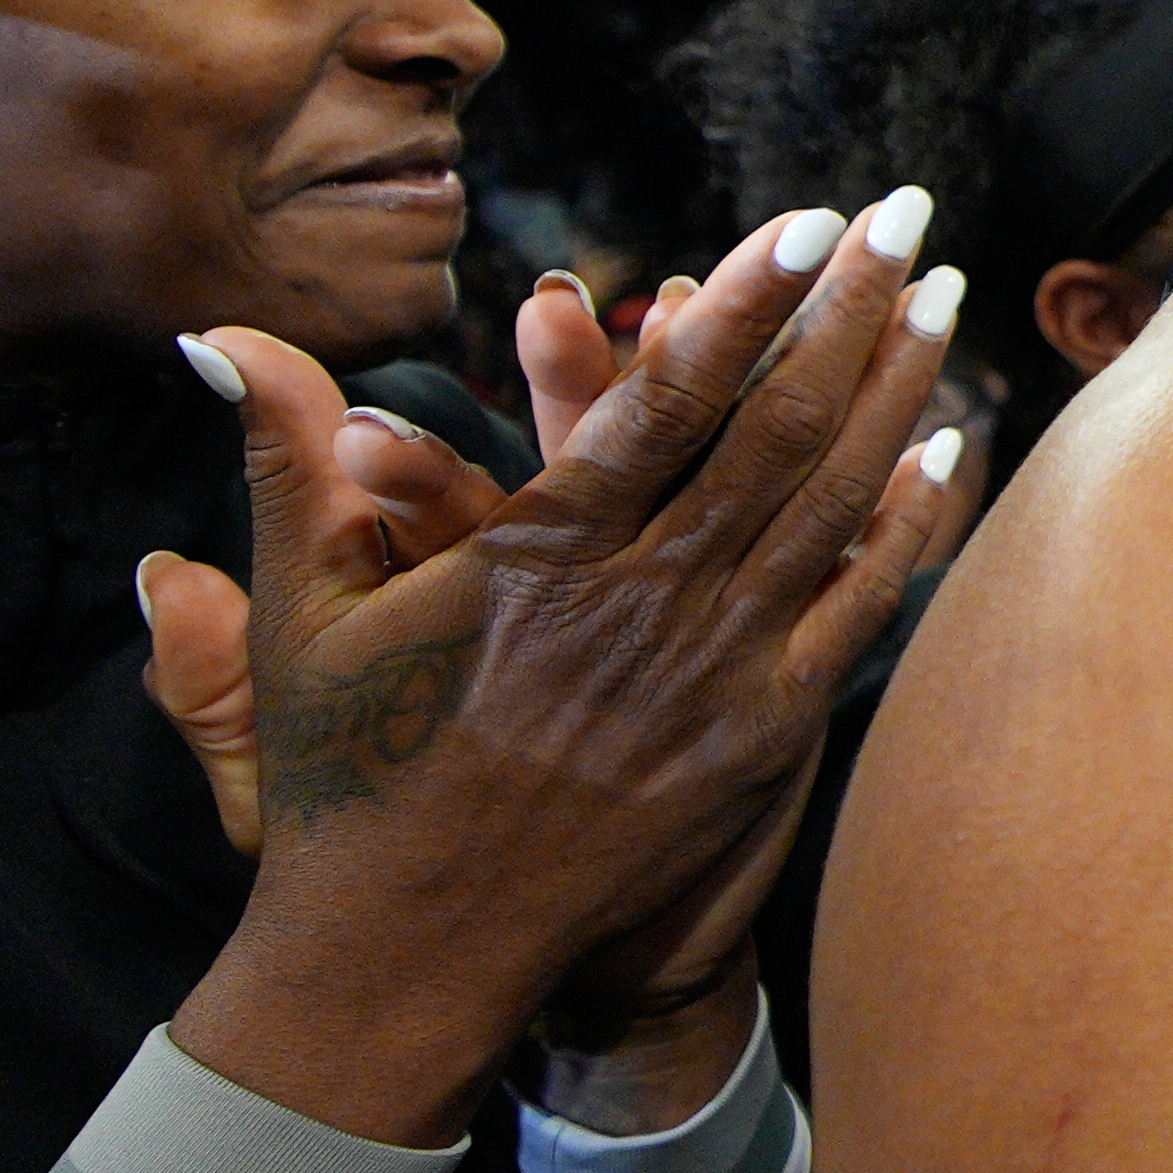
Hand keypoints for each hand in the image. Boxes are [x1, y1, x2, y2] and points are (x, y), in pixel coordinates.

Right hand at [163, 200, 968, 1145]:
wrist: (408, 957)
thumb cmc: (346, 785)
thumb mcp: (297, 622)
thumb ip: (285, 466)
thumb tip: (224, 337)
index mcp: (533, 563)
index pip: (661, 405)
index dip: (739, 305)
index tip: (803, 222)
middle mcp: (637, 606)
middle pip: (774, 431)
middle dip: (846, 312)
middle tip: (909, 215)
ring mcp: (707, 675)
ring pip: (827, 505)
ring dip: (892, 392)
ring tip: (943, 295)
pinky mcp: (752, 739)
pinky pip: (850, 611)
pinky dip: (903, 524)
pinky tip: (948, 448)